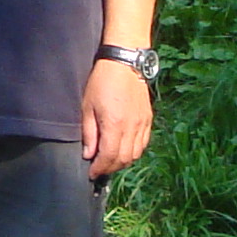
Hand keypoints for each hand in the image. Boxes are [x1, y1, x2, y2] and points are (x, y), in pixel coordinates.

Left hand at [80, 58, 152, 179]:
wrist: (124, 62)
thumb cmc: (101, 82)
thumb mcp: (87, 106)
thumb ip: (89, 133)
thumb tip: (89, 155)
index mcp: (115, 124)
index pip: (109, 157)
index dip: (99, 168)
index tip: (91, 173)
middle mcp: (132, 127)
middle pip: (123, 159)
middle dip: (110, 168)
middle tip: (98, 169)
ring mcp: (142, 123)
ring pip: (135, 154)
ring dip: (122, 162)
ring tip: (109, 161)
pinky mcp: (148, 119)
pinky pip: (143, 144)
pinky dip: (133, 152)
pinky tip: (123, 150)